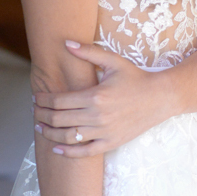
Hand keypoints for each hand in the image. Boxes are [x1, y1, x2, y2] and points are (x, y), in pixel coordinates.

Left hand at [33, 41, 173, 156]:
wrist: (161, 97)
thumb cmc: (136, 78)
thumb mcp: (113, 62)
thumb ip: (88, 52)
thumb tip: (66, 43)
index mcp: (95, 96)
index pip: (59, 101)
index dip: (43, 101)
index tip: (36, 98)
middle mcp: (97, 116)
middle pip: (58, 119)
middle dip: (41, 116)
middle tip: (35, 112)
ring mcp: (104, 132)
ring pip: (68, 137)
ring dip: (50, 133)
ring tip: (41, 128)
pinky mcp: (111, 142)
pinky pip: (85, 152)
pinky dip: (68, 152)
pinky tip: (57, 148)